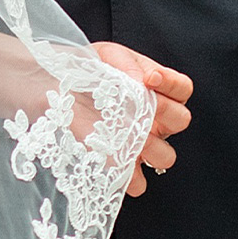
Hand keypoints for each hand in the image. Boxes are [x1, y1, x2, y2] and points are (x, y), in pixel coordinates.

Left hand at [92, 42, 193, 195]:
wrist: (55, 88)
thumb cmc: (88, 71)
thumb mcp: (108, 56)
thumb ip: (127, 64)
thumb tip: (143, 80)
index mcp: (156, 91)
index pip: (182, 89)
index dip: (172, 85)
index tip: (150, 79)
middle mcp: (154, 119)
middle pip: (181, 120)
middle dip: (165, 112)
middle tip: (142, 106)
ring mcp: (139, 144)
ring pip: (166, 156)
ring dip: (153, 148)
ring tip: (132, 138)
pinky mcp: (120, 165)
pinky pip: (137, 182)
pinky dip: (130, 177)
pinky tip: (116, 164)